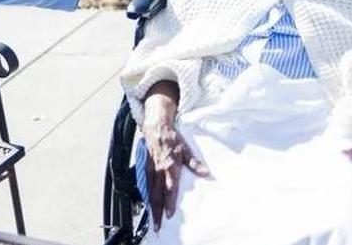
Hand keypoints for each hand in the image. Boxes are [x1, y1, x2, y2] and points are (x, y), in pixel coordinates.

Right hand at [143, 85, 207, 230]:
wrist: (157, 126)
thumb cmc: (172, 138)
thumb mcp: (186, 149)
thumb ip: (194, 163)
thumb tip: (205, 172)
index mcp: (170, 166)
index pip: (170, 189)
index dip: (169, 203)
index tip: (169, 215)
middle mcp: (159, 170)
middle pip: (157, 194)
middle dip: (158, 210)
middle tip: (157, 224)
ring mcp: (151, 169)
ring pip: (150, 191)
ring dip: (152, 206)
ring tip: (153, 218)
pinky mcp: (146, 167)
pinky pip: (146, 184)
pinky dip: (147, 195)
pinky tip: (148, 203)